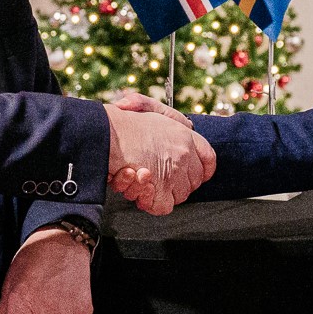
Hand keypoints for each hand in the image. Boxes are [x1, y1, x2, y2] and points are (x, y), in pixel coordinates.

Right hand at [103, 95, 213, 215]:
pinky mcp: (160, 189)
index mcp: (184, 134)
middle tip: (153, 177)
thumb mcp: (147, 107)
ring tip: (136, 176)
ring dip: (158, 192)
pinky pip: (164, 206)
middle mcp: (184, 153)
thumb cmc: (120, 121)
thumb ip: (168, 115)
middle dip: (176, 183)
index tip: (196, 174)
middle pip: (193, 181)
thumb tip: (186, 123)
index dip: (203, 169)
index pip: (208, 157)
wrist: (104, 133)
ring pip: (179, 195)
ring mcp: (174, 172)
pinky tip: (137, 187)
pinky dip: (150, 202)